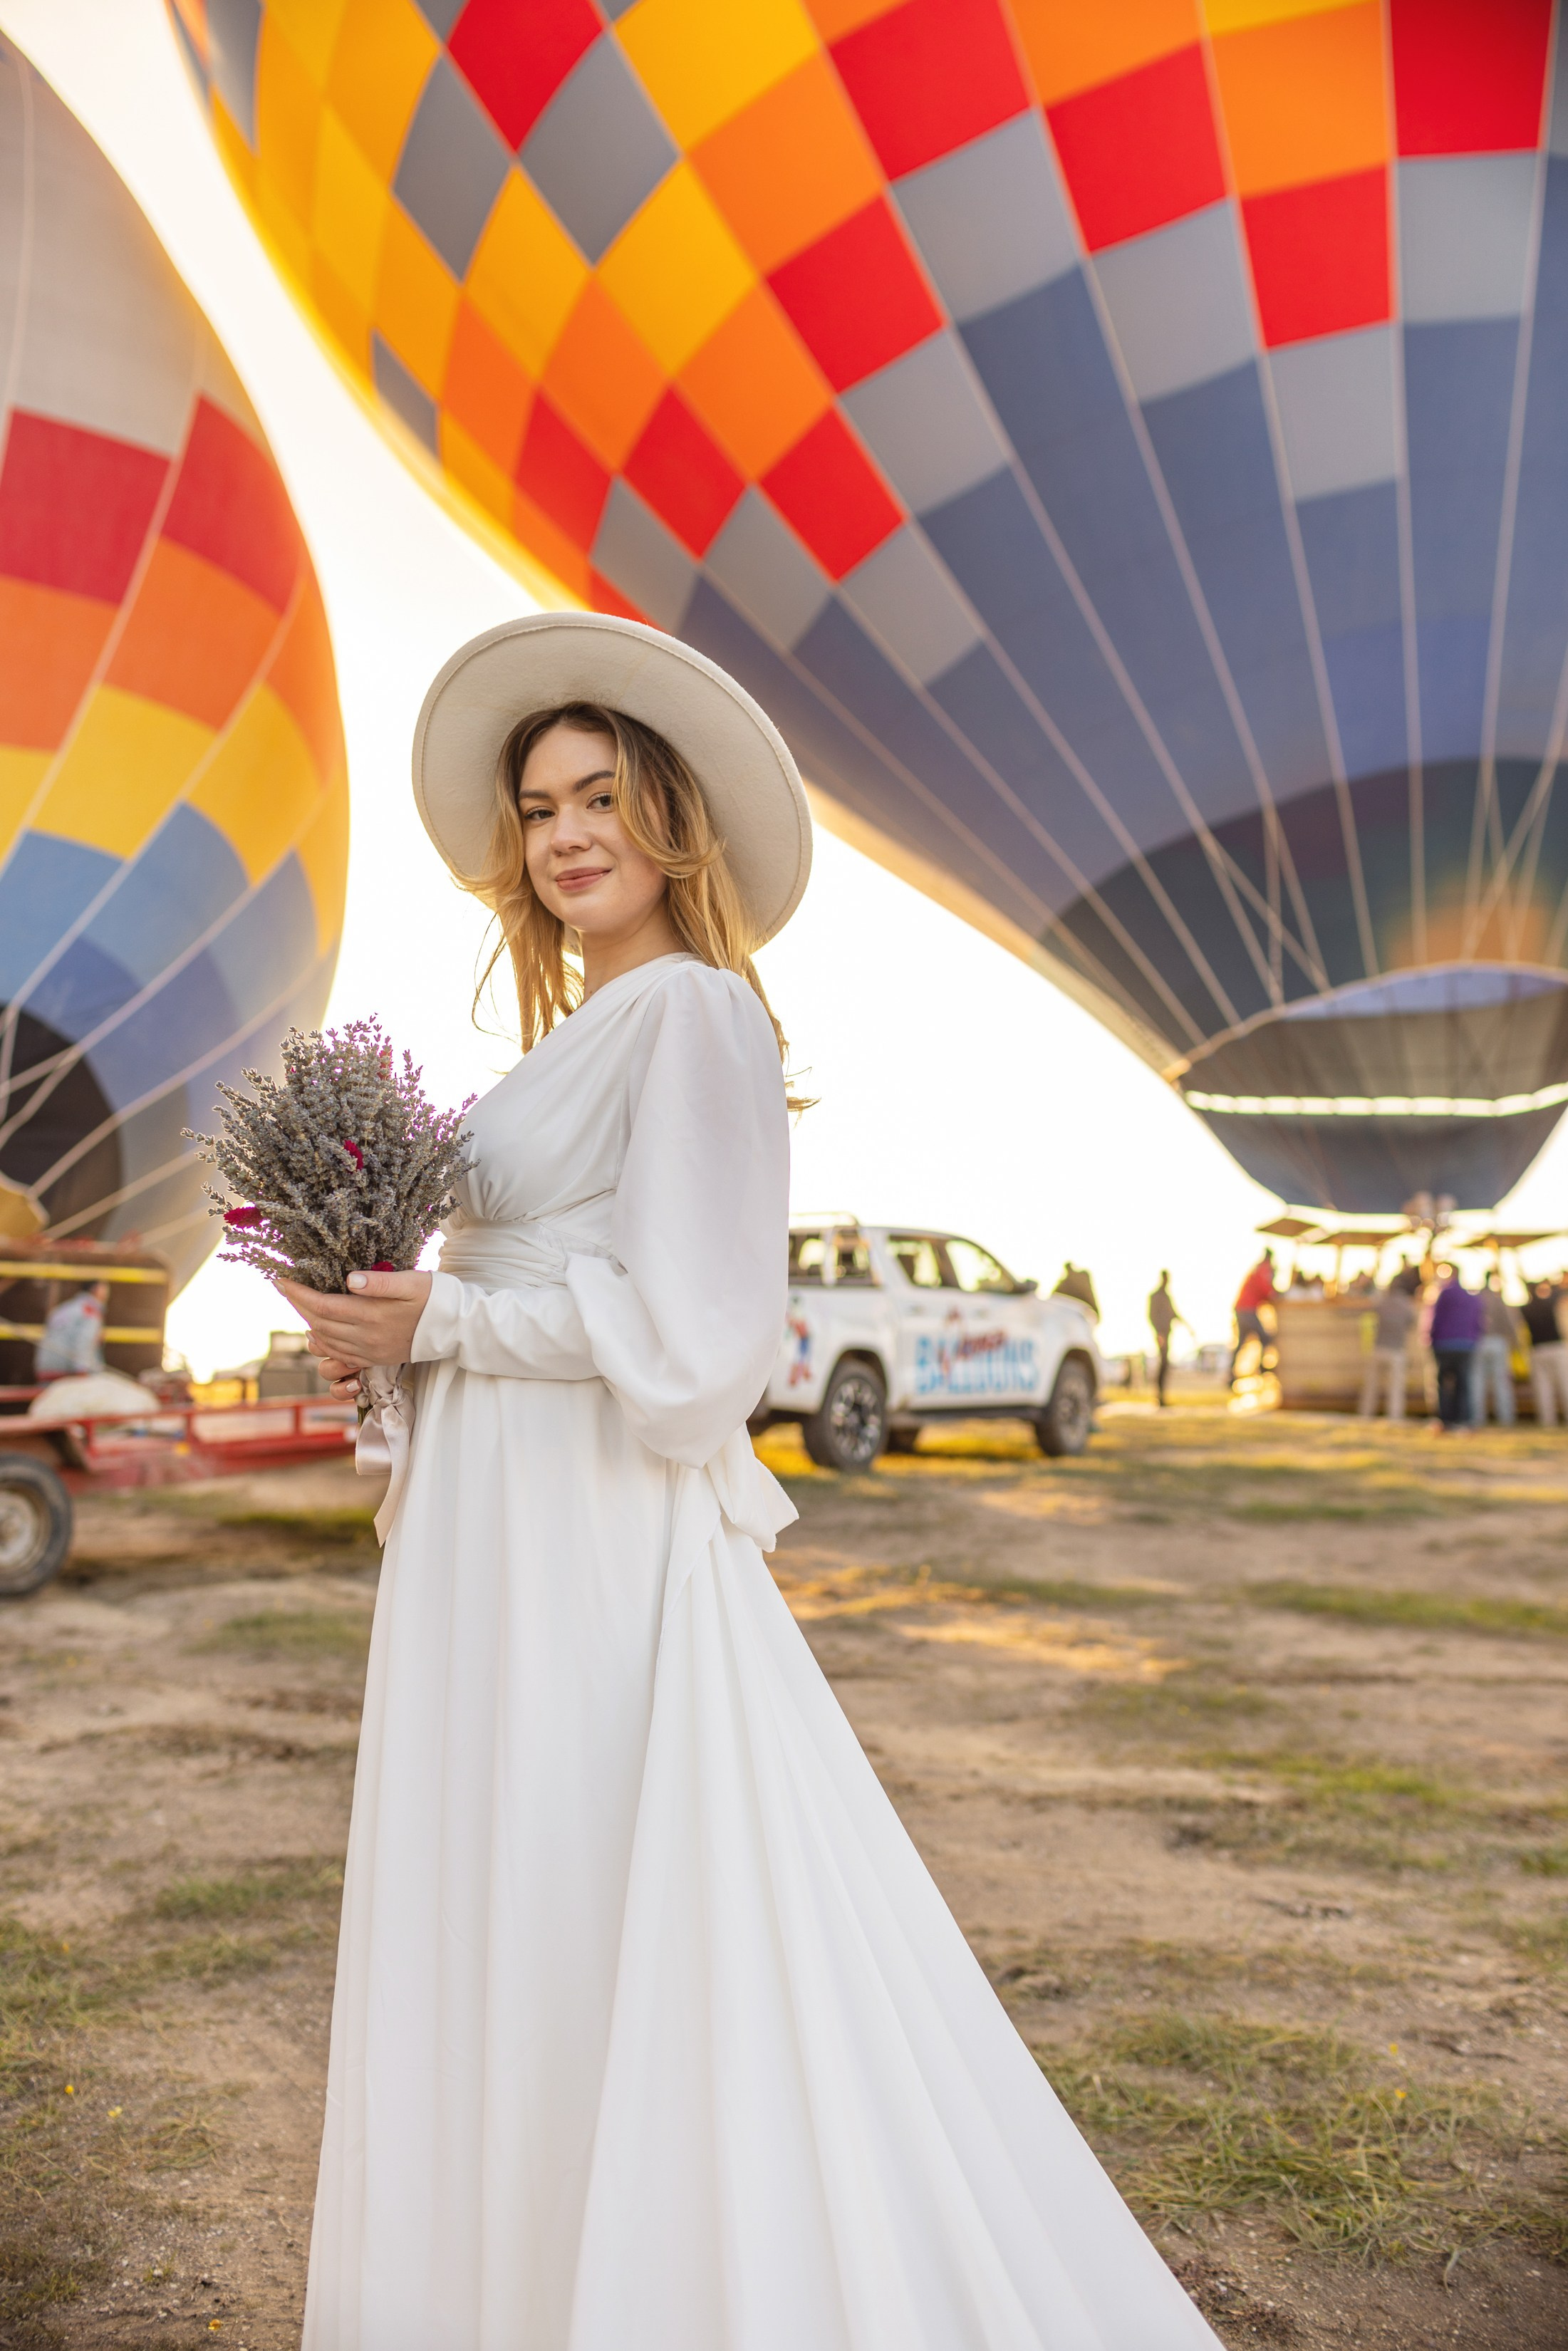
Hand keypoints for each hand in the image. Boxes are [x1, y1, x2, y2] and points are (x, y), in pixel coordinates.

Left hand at [275, 1269, 431, 1387]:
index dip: (298, 1293)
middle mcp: (366, 1338)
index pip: (323, 1305)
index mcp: (372, 1315)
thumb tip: (348, 1279)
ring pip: (326, 1341)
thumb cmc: (436, 1298)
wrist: (457, 1329)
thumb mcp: (412, 1282)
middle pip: (319, 1323)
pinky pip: (339, 1355)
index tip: (280, 1280)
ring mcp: (370, 1352)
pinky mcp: (375, 1359)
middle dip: (298, 1305)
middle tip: (284, 1287)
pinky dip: (322, 1343)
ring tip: (298, 1303)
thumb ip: (380, 1282)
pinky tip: (317, 1331)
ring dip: (308, 1322)